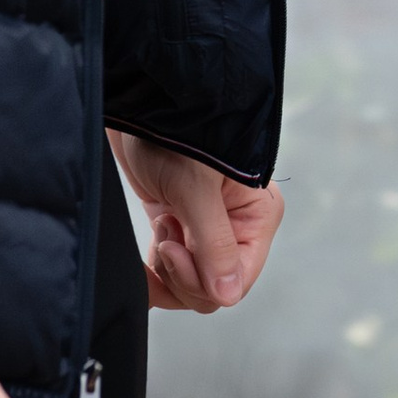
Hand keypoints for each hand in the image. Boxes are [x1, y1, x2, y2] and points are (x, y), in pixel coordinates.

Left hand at [112, 129, 286, 314]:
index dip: (203, 279)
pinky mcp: (178, 224)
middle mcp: (237, 226)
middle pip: (213, 286)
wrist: (140, 101)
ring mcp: (206, 227)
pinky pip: (171, 267)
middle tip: (165, 234)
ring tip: (161, 221)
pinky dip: (155, 269)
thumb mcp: (194, 188)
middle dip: (182, 272)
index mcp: (257, 217)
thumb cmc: (175, 131)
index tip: (172, 248)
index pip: (237, 279)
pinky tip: (145, 251)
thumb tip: (228, 296)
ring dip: (167, 265)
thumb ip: (214, 244)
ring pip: (191, 283)